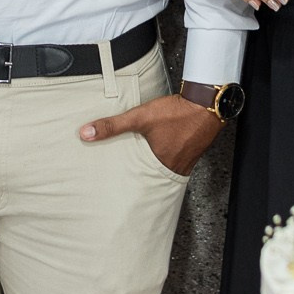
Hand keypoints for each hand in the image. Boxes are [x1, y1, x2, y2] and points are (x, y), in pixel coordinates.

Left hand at [79, 92, 222, 175]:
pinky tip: (160, 153)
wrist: (206, 104)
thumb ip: (112, 126)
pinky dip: (164, 161)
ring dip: (152, 169)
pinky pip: (174, 164)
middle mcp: (174, 168)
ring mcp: (185, 163)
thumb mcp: (140, 117)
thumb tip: (86, 133)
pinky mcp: (190, 154)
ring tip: (140, 168)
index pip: (138, 182)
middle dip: (138, 180)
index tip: (116, 190)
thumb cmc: (177, 112)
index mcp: (160, 165)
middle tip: (124, 182)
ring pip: (163, 172)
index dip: (127, 187)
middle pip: (151, 179)